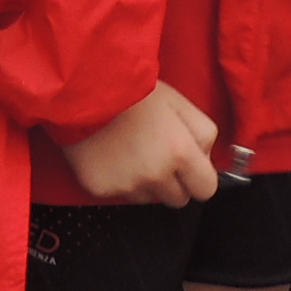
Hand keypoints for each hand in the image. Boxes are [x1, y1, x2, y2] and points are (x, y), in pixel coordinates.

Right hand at [60, 82, 219, 204]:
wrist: (84, 90)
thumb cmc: (135, 92)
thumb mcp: (180, 103)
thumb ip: (203, 133)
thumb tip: (206, 160)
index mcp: (180, 152)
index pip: (206, 189)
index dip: (198, 177)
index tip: (189, 166)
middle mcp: (155, 175)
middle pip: (178, 200)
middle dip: (174, 182)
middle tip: (158, 155)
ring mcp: (126, 185)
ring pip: (149, 199)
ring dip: (146, 183)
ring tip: (131, 151)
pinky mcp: (100, 190)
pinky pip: (120, 195)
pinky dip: (119, 180)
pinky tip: (112, 156)